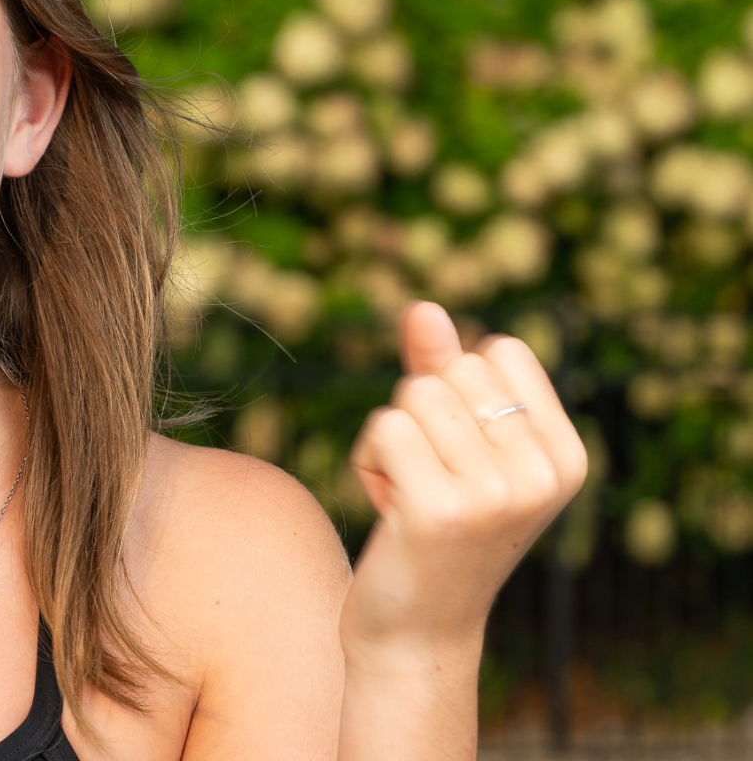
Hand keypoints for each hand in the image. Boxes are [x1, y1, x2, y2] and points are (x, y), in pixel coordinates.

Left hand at [340, 301, 589, 664]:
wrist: (417, 629)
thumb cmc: (435, 527)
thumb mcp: (455, 444)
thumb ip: (441, 370)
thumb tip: (422, 306)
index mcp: (567, 455)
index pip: (499, 350)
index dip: (458, 385)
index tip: (460, 451)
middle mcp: (543, 475)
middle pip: (452, 369)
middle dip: (420, 415)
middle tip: (430, 481)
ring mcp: (497, 495)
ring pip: (412, 395)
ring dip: (390, 441)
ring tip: (410, 497)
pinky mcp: (440, 510)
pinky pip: (383, 427)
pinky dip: (368, 461)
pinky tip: (390, 510)